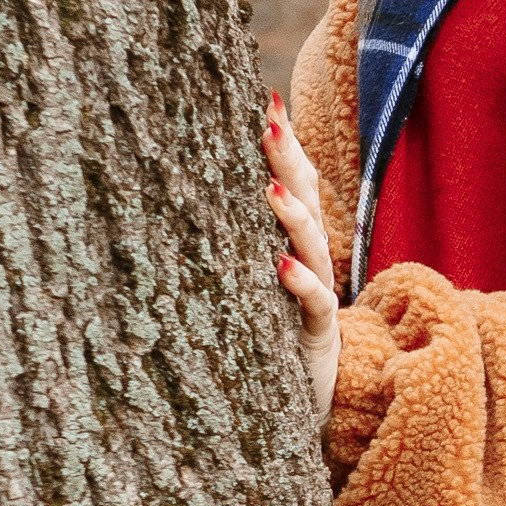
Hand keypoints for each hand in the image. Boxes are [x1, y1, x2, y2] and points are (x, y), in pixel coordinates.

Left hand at [263, 92, 339, 425]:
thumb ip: (237, 240)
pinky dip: (299, 283)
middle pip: (307, 200)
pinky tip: (279, 264)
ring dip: (293, 216)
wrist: (301, 405)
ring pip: (313, 247)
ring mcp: (316, 297)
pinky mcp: (315, 336)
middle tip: (269, 122)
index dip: (286, 143)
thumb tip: (188, 188)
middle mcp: (311, 261)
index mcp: (296, 243)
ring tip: (270, 188)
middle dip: (290, 160)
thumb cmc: (267, 338)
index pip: (296, 182)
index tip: (267, 100)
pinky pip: (313, 305)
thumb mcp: (251, 282)